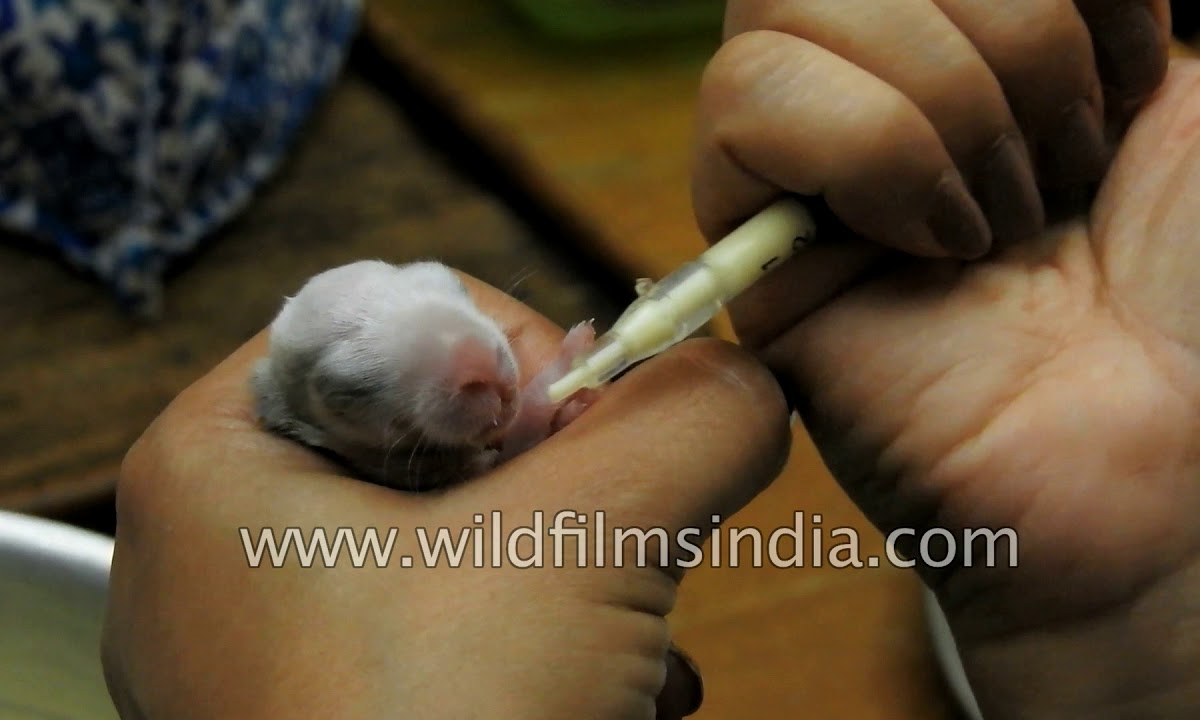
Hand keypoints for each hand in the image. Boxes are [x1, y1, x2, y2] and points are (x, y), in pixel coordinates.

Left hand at [101, 276, 790, 718]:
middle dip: (567, 480)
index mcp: (220, 460)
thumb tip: (742, 372)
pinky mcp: (346, 712)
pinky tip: (619, 697)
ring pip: (473, 535)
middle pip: (442, 430)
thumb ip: (686, 421)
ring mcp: (282, 645)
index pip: (386, 317)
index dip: (505, 352)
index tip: (576, 426)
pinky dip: (557, 647)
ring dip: (585, 571)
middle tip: (615, 524)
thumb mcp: (585, 542)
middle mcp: (231, 548)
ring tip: (631, 639)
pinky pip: (465, 628)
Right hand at [694, 0, 1170, 263]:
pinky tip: (938, 242)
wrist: (1196, 470)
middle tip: (1079, 169)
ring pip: (781, 7)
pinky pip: (744, 106)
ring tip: (1010, 221)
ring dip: (943, 100)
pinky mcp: (765, 251)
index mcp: (1021, 36)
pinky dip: (867, 149)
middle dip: (1012, 34)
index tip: (1140, 71)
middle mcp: (914, 88)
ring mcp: (828, 169)